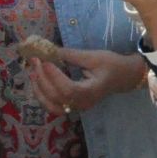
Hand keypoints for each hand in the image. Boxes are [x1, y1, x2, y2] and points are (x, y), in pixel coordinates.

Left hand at [28, 48, 146, 116]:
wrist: (123, 77)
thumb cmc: (111, 65)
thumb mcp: (93, 56)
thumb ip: (71, 55)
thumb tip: (50, 50)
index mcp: (91, 91)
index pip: (69, 89)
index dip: (54, 77)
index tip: (45, 61)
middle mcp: (83, 103)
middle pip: (58, 97)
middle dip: (42, 78)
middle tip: (35, 60)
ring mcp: (78, 107)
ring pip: (52, 106)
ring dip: (39, 90)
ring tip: (32, 72)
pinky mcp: (73, 106)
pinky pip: (53, 106)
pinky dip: (43, 96)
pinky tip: (38, 82)